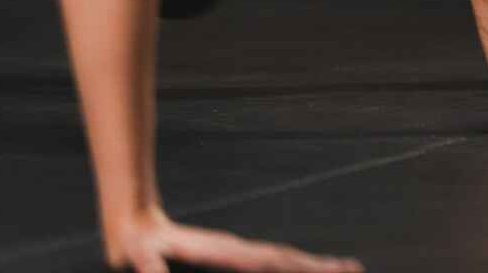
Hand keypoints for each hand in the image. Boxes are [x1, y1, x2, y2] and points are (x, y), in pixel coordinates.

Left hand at [108, 209, 362, 272]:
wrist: (133, 219)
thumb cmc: (134, 244)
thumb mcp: (138, 255)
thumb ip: (150, 266)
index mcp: (222, 251)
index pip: (267, 261)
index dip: (296, 268)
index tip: (325, 271)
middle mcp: (236, 250)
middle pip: (285, 258)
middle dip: (318, 266)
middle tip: (354, 269)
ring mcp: (236, 252)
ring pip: (282, 260)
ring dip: (312, 266)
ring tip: (344, 267)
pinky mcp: (231, 258)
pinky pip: (270, 265)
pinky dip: (294, 268)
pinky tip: (304, 270)